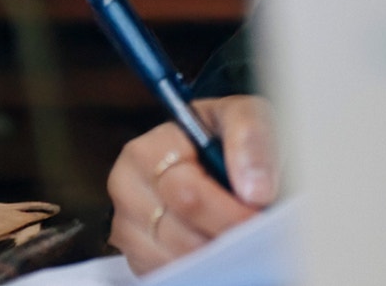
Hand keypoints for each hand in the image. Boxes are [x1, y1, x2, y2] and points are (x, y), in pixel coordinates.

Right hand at [106, 95, 279, 273]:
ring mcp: (127, 227)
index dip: (227, 210)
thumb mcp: (246, 116)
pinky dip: (202, 268)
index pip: (185, 192)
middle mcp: (127, 188)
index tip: (258, 215)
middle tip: (258, 232)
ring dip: (216, 254)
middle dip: (226, 235)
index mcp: (147, 150)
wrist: (220, 155)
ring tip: (243, 238)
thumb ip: (251, 139)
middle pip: (180, 231)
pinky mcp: (137, 257)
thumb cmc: (227, 136)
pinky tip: (222, 251)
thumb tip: (255, 190)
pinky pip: (168, 274)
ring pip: (176, 258)